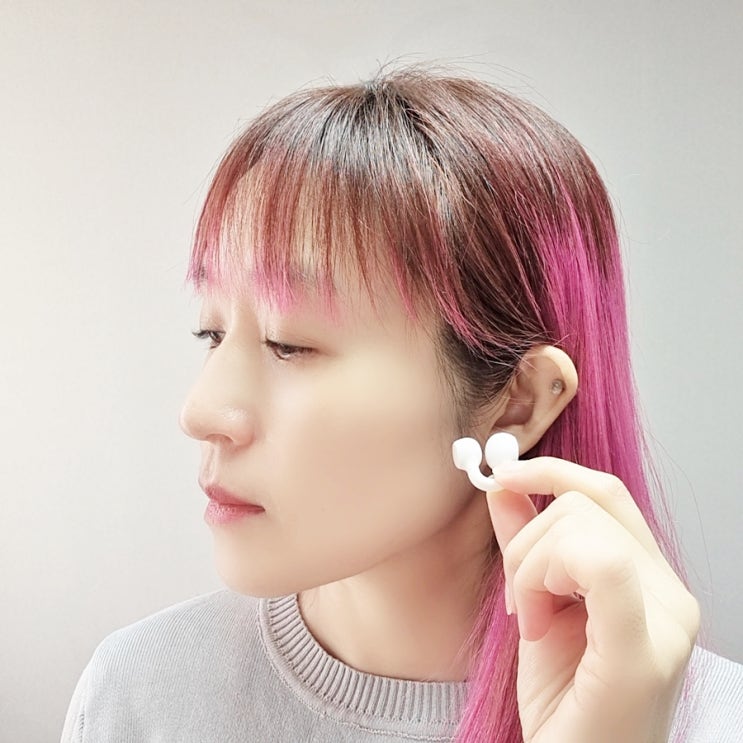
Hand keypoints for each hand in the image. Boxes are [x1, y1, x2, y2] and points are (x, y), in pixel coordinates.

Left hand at [486, 457, 699, 742]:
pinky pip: (601, 565)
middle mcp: (671, 595)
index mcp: (651, 581)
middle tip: (520, 600)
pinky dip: (543, 581)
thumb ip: (526, 543)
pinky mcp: (643, 653)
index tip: (502, 477)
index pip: (606, 492)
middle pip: (586, 504)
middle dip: (528, 541)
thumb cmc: (564, 704)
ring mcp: (666, 623)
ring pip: (579, 526)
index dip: (552, 472)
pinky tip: (537, 628)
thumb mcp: (536, 606)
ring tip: (533, 624)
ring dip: (530, 570)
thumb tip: (506, 485)